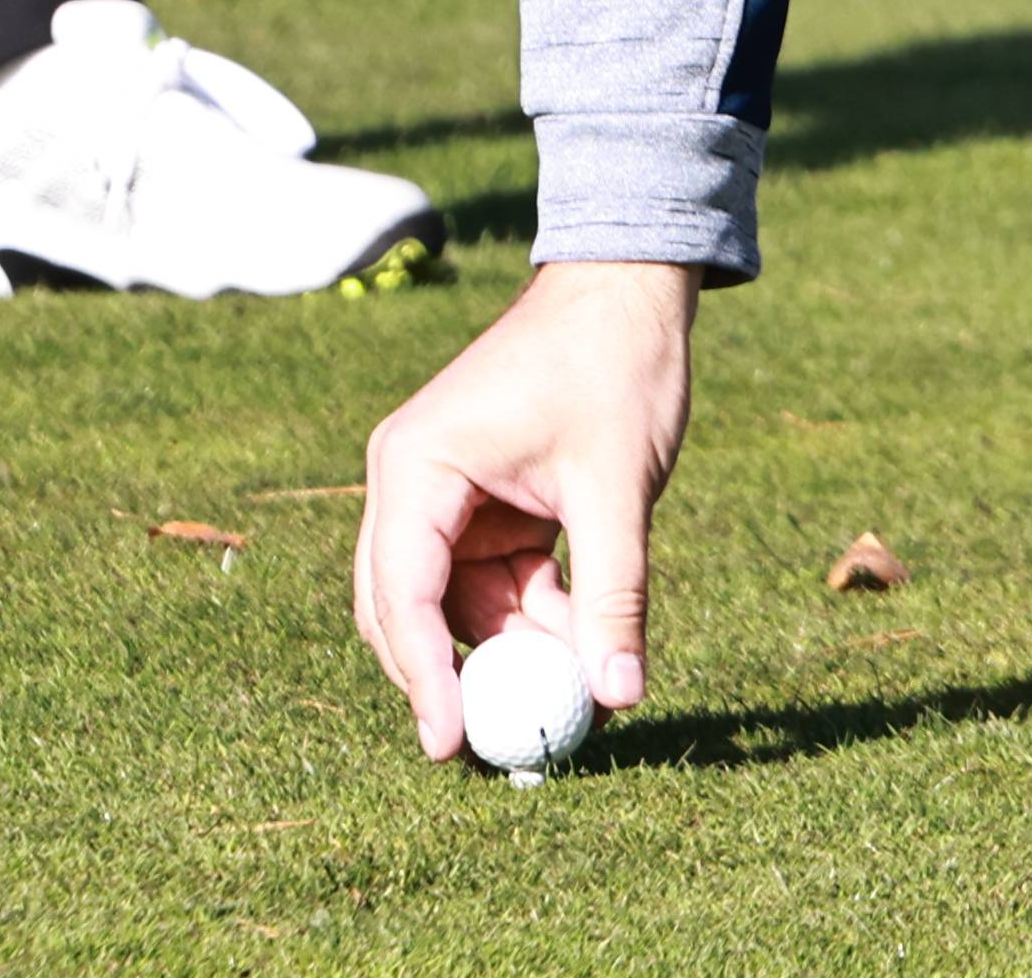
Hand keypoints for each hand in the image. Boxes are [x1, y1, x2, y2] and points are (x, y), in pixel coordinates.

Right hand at [353, 259, 696, 760]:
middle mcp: (410, 482)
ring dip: (509, 651)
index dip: (423, 676)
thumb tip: (620, 693)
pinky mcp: (481, 505)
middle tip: (499, 745)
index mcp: (417, 464)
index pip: (401, 591)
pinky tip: (587, 644)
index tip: (451, 742)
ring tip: (582, 682)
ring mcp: (443, 495)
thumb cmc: (614, 365)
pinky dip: (531, 621)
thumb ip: (613, 594)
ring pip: (454, 607)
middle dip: (453, 678)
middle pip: (404, 609)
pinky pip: (490, 586)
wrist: (630, 285)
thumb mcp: (617, 486)